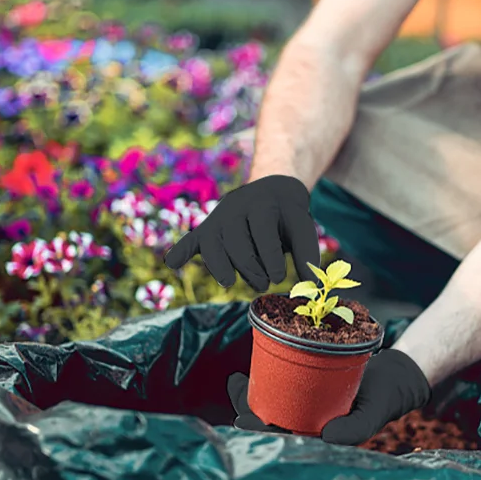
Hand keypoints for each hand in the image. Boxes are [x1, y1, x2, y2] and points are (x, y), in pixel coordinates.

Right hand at [163, 174, 319, 291]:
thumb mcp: (303, 228)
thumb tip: (308, 288)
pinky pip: (190, 239)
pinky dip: (181, 251)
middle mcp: (237, 205)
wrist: (274, 191)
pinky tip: (172, 263)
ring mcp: (219, 216)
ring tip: (231, 283)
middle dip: (249, 266)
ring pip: (212, 242)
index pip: (262, 229)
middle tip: (264, 284)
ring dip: (220, 266)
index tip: (279, 277)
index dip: (270, 256)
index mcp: (264, 202)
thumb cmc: (289, 217)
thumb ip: (307, 255)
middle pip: (235, 239)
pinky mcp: (207, 228)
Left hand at [226, 349, 430, 444]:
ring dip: (252, 396)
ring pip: (274, 402)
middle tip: (235, 391)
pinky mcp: (309, 385)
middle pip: (272, 419)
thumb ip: (353, 430)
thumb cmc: (381, 401)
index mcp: (315, 436)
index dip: (261, 430)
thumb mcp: (370, 416)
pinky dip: (267, 378)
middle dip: (251, 410)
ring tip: (236, 381)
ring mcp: (306, 404)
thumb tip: (327, 437)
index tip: (243, 421)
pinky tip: (251, 371)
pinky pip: (284, 384)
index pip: (282, 436)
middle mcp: (307, 422)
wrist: (393, 378)